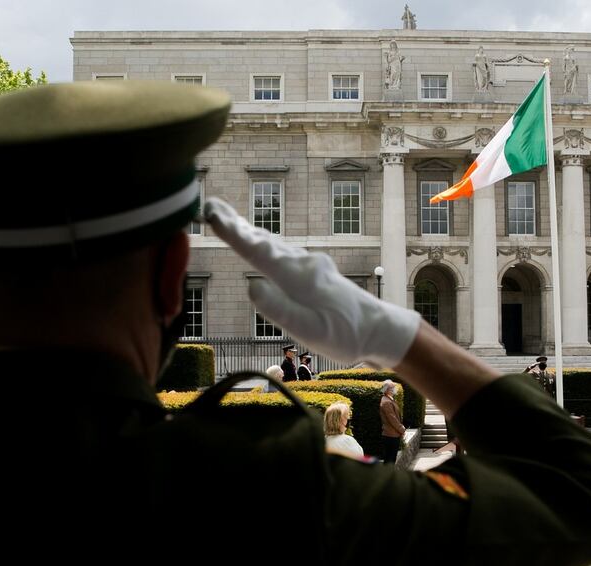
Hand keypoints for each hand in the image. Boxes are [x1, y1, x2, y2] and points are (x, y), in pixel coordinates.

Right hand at [203, 198, 420, 368]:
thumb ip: (279, 309)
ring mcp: (311, 266)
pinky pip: (283, 253)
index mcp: (297, 277)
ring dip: (248, 232)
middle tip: (210, 205)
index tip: (210, 213)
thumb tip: (251, 287)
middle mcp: (303, 264)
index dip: (232, 233)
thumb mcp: (309, 331)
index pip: (257, 251)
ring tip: (227, 221)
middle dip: (235, 224)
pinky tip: (260, 245)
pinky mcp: (315, 273)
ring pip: (273, 245)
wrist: (380, 331)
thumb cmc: (345, 335)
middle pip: (263, 241)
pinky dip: (265, 245)